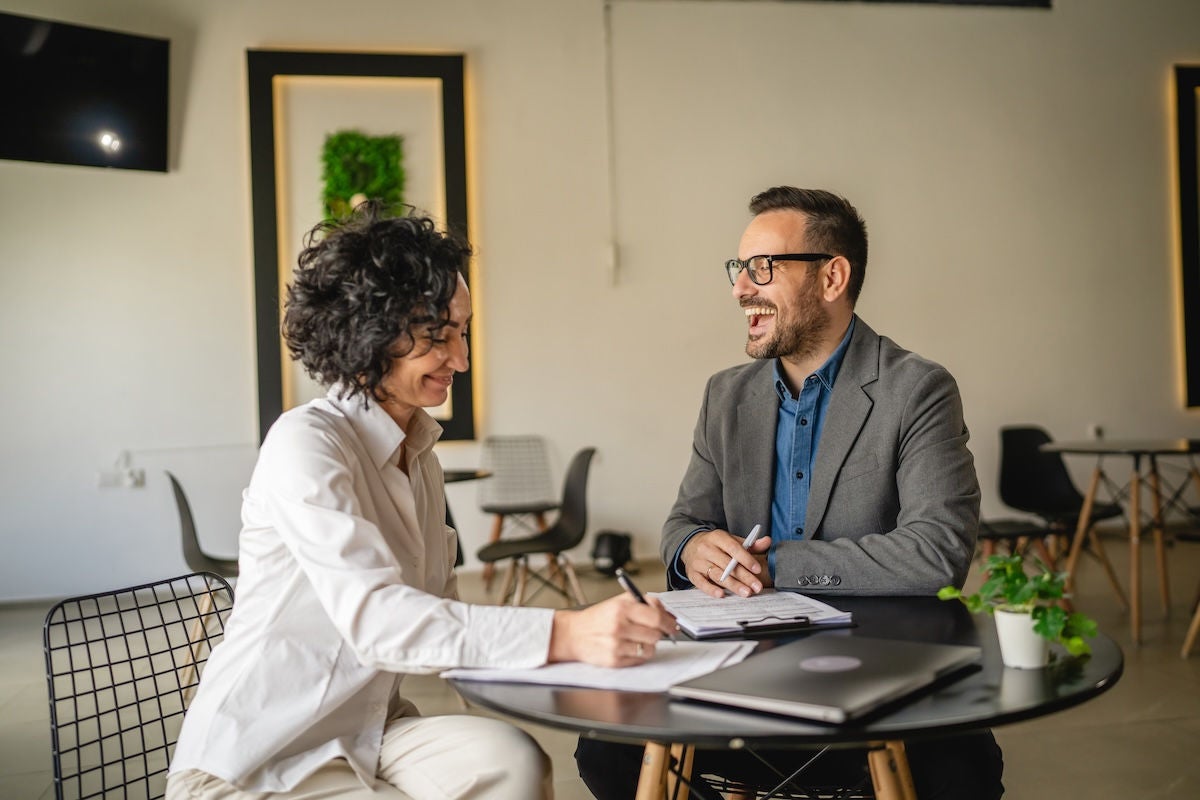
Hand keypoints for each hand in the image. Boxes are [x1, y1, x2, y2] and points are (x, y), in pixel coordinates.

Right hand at [548, 594, 678, 667]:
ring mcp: (616, 645)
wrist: (573, 634)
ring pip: (650, 649)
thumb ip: (644, 602)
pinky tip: (628, 648)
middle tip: (654, 631)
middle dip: (658, 633)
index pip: (656, 616)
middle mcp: (618, 626)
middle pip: (656, 634)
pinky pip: (639, 660)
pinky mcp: (614, 661)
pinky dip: (638, 654)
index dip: (669, 622)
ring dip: (649, 645)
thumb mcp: (618, 602)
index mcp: (621, 608)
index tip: (673, 625)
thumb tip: (669, 613)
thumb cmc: (598, 618)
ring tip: (637, 640)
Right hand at [681, 529, 772, 598]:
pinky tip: (721, 594)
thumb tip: (767, 541)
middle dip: (744, 577)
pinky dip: (711, 589)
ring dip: (732, 585)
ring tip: (746, 593)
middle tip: (756, 587)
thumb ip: (750, 544)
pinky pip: (701, 583)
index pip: (733, 548)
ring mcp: (698, 561)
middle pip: (727, 564)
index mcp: (718, 537)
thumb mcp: (731, 540)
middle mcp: (706, 548)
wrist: (690, 545)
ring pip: (716, 575)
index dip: (746, 559)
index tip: (757, 569)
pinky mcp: (692, 573)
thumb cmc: (716, 545)